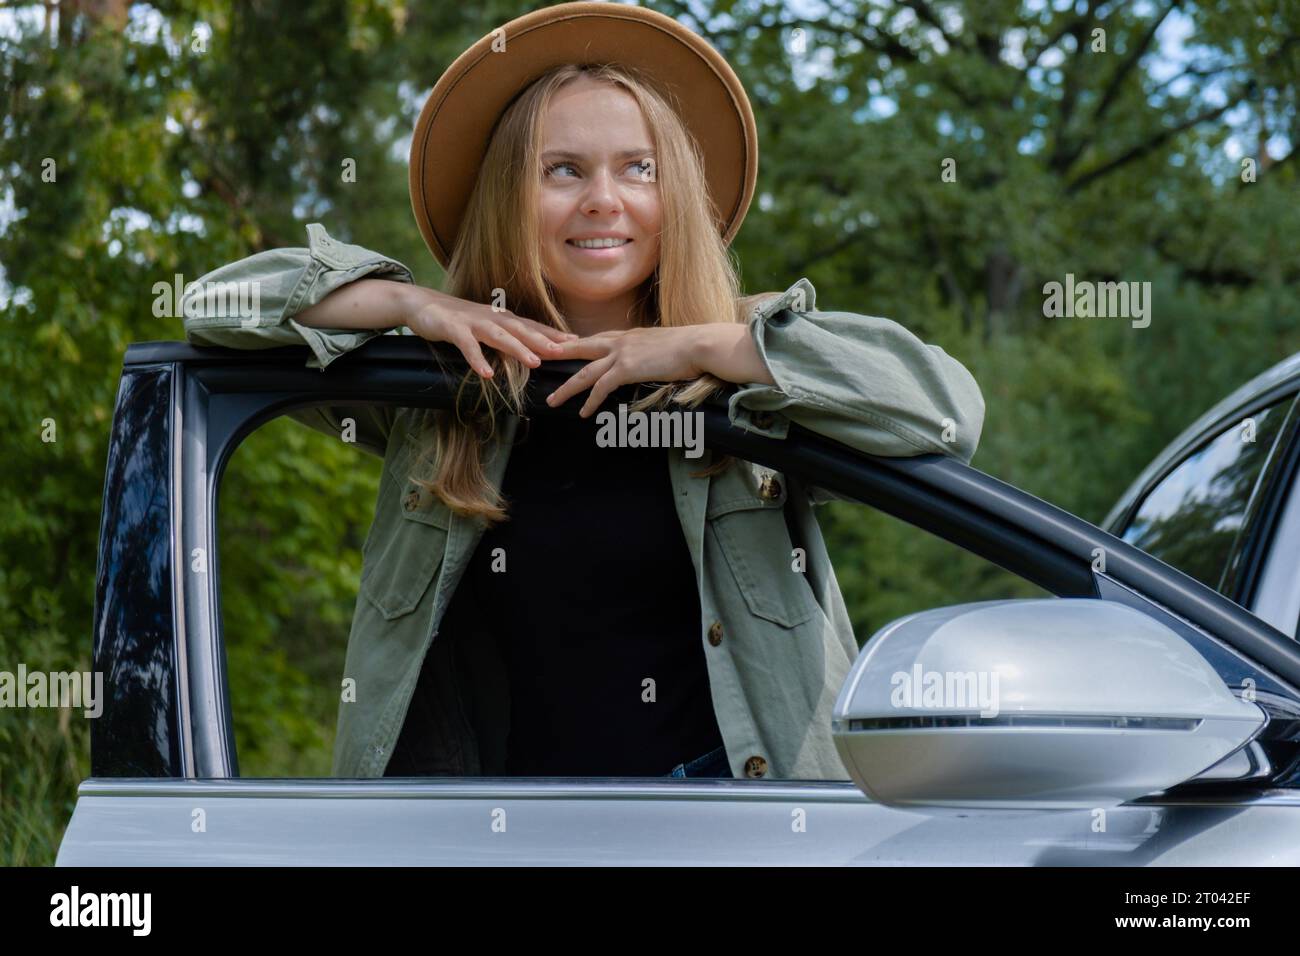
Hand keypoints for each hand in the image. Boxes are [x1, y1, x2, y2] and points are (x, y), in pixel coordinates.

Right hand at [403, 289, 576, 378]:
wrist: (422, 304)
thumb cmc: (458, 319)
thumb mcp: (486, 327)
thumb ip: (506, 336)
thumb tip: (531, 351)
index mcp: (501, 318)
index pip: (532, 326)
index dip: (553, 334)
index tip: (576, 343)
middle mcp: (492, 318)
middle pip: (521, 329)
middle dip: (543, 341)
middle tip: (564, 352)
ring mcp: (473, 323)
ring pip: (499, 336)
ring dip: (517, 349)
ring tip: (534, 363)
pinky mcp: (453, 330)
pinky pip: (467, 347)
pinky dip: (477, 360)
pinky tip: (486, 375)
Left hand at [544, 326, 714, 417]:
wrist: (699, 344)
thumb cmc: (689, 347)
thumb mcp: (663, 344)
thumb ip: (649, 350)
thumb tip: (650, 359)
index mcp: (628, 335)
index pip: (596, 339)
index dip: (578, 345)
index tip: (562, 348)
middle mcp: (620, 341)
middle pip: (580, 350)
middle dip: (558, 357)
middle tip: (540, 363)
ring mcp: (621, 354)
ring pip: (585, 372)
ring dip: (567, 388)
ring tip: (553, 400)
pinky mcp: (627, 368)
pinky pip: (601, 387)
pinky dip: (590, 401)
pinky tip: (583, 412)